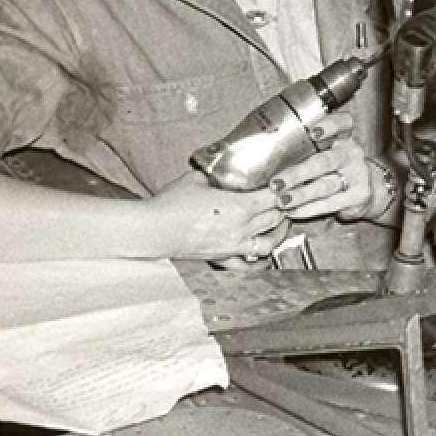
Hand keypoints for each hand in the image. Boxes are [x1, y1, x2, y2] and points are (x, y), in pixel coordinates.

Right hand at [150, 172, 287, 261]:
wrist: (152, 229)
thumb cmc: (170, 205)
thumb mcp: (196, 179)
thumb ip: (215, 175)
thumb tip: (220, 170)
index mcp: (239, 206)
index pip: (274, 197)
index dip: (282, 190)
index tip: (283, 185)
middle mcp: (241, 228)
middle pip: (276, 218)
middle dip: (283, 208)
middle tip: (283, 201)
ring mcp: (233, 245)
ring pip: (269, 242)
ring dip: (279, 233)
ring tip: (280, 224)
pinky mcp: (222, 257)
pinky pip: (247, 265)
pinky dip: (259, 262)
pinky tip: (264, 258)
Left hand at [270, 111, 375, 221]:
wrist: (366, 189)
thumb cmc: (333, 167)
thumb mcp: (326, 151)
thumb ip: (303, 149)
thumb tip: (262, 154)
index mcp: (343, 137)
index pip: (343, 124)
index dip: (330, 126)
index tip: (313, 132)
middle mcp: (352, 154)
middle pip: (326, 161)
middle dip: (298, 173)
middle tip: (276, 183)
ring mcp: (358, 175)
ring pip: (326, 185)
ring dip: (301, 194)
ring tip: (282, 201)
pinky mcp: (359, 196)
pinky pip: (331, 203)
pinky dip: (309, 209)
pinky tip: (294, 211)